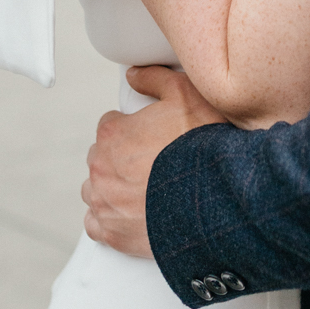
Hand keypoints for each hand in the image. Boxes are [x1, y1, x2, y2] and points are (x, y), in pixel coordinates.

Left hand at [81, 65, 226, 256]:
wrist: (214, 197)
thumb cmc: (202, 146)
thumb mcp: (186, 94)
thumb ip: (154, 79)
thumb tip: (134, 75)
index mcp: (112, 133)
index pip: (109, 125)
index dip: (131, 130)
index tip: (148, 138)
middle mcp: (101, 167)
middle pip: (101, 158)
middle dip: (120, 159)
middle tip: (150, 164)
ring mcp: (104, 202)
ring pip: (96, 191)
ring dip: (112, 189)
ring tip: (143, 190)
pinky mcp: (112, 233)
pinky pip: (95, 225)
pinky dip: (109, 220)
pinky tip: (129, 215)